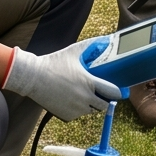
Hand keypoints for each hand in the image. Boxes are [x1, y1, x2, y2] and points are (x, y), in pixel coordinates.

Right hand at [6, 41, 123, 119]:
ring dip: (92, 105)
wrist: (34, 77)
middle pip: (104, 105)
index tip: (122, 91)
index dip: (119, 92)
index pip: (112, 92)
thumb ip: (91, 45)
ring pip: (92, 110)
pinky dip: (79, 109)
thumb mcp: (74, 51)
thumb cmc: (54, 63)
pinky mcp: (68, 116)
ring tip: (85, 94)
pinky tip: (72, 99)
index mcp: (89, 82)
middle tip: (102, 93)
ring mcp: (76, 109)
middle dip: (105, 100)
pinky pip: (79, 114)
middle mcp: (85, 98)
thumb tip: (105, 39)